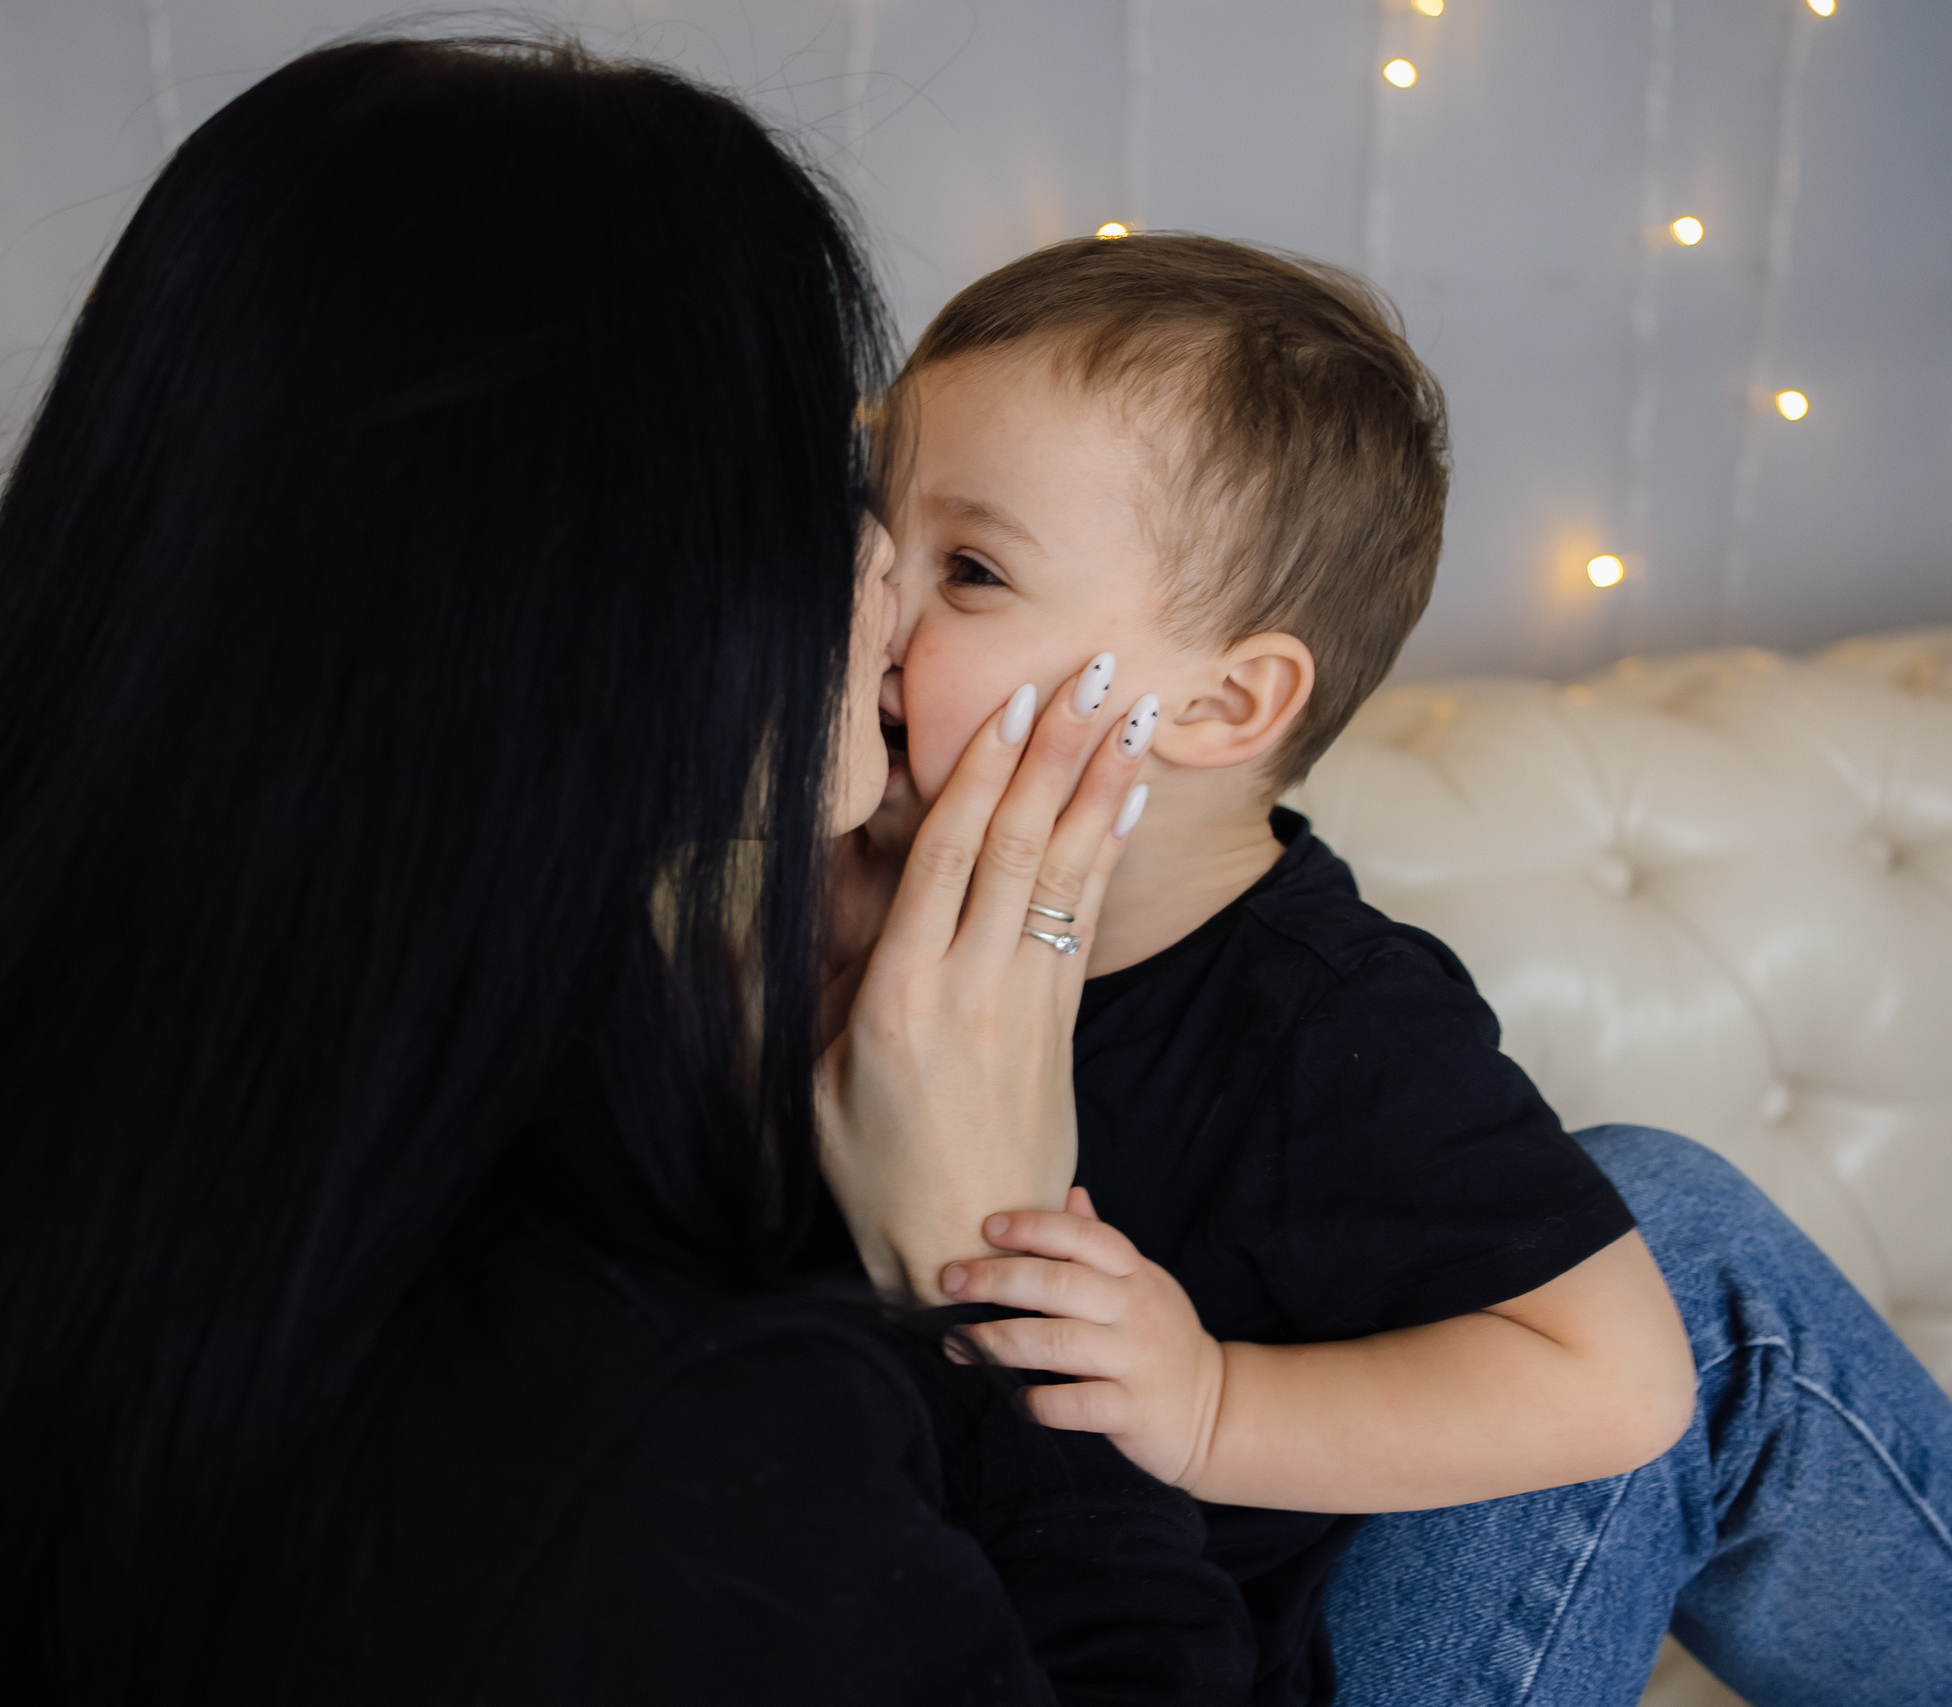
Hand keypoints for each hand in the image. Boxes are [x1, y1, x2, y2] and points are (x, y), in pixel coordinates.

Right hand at [815, 658, 1155, 1302]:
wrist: (968, 1252)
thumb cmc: (873, 1170)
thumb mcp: (820, 1077)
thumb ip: (840, 985)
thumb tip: (848, 903)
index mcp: (898, 996)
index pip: (948, 858)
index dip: (983, 773)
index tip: (1014, 706)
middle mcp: (971, 989)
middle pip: (1020, 848)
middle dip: (1059, 754)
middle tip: (1094, 675)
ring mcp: (1025, 1007)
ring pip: (1065, 877)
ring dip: (1099, 789)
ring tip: (1132, 718)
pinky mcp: (1060, 1028)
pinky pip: (1086, 921)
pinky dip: (1106, 854)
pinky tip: (1124, 803)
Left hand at [943, 1189, 1225, 1493]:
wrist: (1216, 1411)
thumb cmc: (1160, 1339)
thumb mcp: (1141, 1283)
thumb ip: (1101, 1243)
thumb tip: (1070, 1191)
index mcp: (1135, 1274)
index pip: (1085, 1236)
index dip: (1034, 1226)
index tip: (986, 1227)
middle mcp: (1136, 1311)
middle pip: (1059, 1285)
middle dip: (996, 1280)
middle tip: (949, 1282)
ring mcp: (1137, 1362)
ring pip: (1058, 1343)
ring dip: (998, 1342)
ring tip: (958, 1342)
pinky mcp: (1134, 1411)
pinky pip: (1077, 1405)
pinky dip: (1039, 1402)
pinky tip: (1014, 1398)